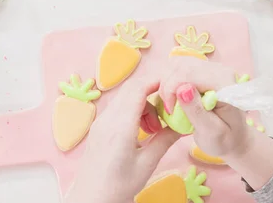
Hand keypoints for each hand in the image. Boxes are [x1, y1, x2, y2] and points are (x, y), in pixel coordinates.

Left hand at [65, 78, 179, 202]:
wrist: (90, 200)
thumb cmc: (117, 186)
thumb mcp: (146, 164)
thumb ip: (164, 140)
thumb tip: (183, 125)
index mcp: (120, 126)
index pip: (138, 88)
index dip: (156, 82)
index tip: (173, 87)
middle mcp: (107, 119)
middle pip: (131, 89)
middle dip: (152, 93)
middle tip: (167, 110)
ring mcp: (100, 122)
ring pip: (124, 98)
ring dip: (143, 104)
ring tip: (154, 128)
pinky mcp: (98, 128)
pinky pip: (118, 109)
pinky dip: (133, 112)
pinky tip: (141, 131)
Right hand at [158, 58, 272, 189]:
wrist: (235, 138)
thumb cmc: (225, 139)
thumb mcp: (211, 132)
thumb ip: (197, 111)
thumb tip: (182, 88)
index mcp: (225, 83)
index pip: (189, 73)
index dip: (172, 88)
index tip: (170, 110)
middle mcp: (219, 70)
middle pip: (181, 66)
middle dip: (167, 86)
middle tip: (168, 108)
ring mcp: (210, 68)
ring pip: (177, 64)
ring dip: (166, 81)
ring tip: (169, 102)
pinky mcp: (202, 71)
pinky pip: (179, 67)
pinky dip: (169, 80)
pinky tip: (171, 96)